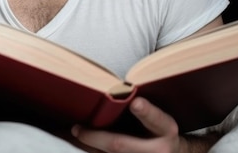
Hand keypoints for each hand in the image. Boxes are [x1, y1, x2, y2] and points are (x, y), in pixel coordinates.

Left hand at [71, 96, 212, 152]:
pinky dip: (91, 150)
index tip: (135, 102)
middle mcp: (157, 151)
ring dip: (88, 146)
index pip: (158, 120)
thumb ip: (144, 106)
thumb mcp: (163, 116)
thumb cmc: (164, 128)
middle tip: (77, 128)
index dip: (147, 112)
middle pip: (120, 145)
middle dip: (95, 138)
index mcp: (167, 130)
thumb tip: (117, 91)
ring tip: (69, 135)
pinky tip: (78, 142)